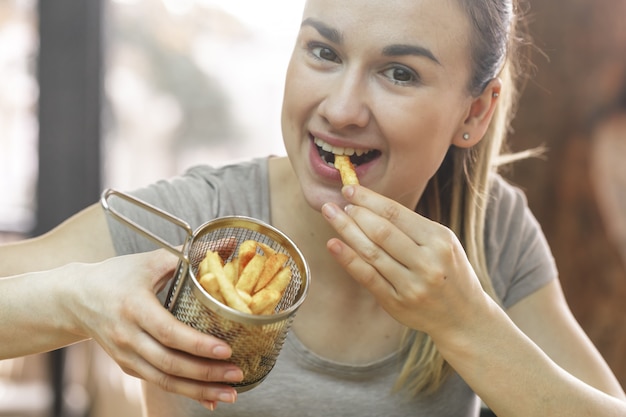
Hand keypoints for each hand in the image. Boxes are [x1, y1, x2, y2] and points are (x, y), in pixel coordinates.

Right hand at [68, 249, 241, 408]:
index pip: (168, 331)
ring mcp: (126, 355)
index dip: (198, 344)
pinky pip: (158, 382)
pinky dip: (184, 392)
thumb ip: (191, 253)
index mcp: (134, 307)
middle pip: (169, 362)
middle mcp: (127, 336)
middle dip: (206, 372)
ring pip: (164, 380)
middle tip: (237, 373)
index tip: (226, 349)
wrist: (75, 298)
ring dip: (199, 390)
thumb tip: (231, 243)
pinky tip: (209, 396)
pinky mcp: (128, 366)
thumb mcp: (150, 260)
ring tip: (231, 393)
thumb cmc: (116, 276)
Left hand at [321, 185, 490, 338]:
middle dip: (355, 214)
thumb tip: (369, 205)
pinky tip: (333, 244)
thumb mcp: (443, 244)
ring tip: (331, 216)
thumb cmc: (449, 272)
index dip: (369, 200)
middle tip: (335, 203)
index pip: (396, 213)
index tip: (349, 189)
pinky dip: (348, 259)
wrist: (464, 318)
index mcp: (440, 240)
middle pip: (381, 231)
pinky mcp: (397, 303)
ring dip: (346, 231)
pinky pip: (367, 277)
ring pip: (371, 252)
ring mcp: (411, 285)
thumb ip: (411, 227)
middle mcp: (427, 262)